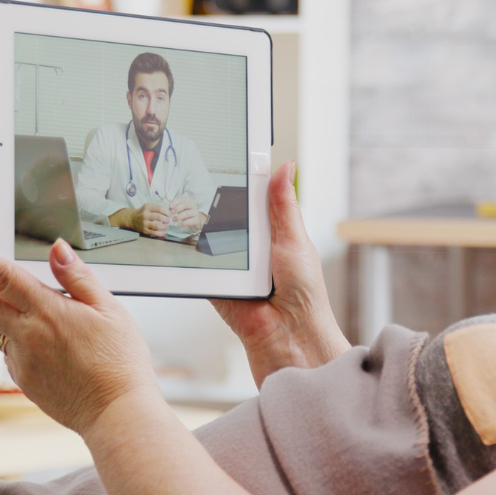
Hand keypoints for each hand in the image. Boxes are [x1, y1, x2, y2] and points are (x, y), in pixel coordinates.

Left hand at [0, 240, 157, 434]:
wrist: (116, 413)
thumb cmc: (120, 362)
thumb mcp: (109, 309)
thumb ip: (78, 277)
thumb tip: (57, 249)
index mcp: (48, 312)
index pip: (3, 277)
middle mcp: (27, 336)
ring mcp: (22, 360)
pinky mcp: (24, 380)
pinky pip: (10, 352)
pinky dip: (11, 338)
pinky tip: (29, 337)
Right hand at [113, 203, 170, 236]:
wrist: (131, 218)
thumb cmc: (143, 212)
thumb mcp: (148, 206)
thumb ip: (158, 208)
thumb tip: (169, 212)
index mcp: (147, 207)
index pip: (159, 208)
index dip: (166, 212)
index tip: (169, 214)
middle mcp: (145, 215)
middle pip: (158, 217)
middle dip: (166, 219)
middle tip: (168, 221)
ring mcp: (144, 223)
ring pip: (156, 226)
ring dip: (164, 226)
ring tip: (166, 226)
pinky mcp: (144, 230)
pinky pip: (153, 233)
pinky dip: (160, 233)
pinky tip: (163, 233)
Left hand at [169, 194, 203, 231]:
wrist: (194, 220)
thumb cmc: (185, 212)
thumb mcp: (179, 208)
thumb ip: (174, 207)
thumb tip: (169, 208)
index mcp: (188, 200)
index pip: (182, 199)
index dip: (175, 202)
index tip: (170, 207)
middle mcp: (193, 205)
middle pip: (185, 205)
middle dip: (177, 209)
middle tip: (171, 213)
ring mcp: (195, 212)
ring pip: (187, 213)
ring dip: (179, 217)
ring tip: (174, 220)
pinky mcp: (197, 220)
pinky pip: (190, 221)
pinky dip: (183, 223)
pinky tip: (179, 224)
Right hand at [210, 162, 349, 386]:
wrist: (290, 336)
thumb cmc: (305, 293)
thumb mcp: (294, 239)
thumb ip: (283, 205)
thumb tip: (284, 166)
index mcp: (275, 236)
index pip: (255, 202)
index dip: (245, 183)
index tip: (232, 158)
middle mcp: (253, 251)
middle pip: (230, 216)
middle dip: (221, 205)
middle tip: (205, 184)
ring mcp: (233, 268)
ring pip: (212, 238)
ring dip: (208, 231)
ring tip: (194, 212)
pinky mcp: (216, 286)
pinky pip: (201, 266)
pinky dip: (196, 258)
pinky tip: (190, 242)